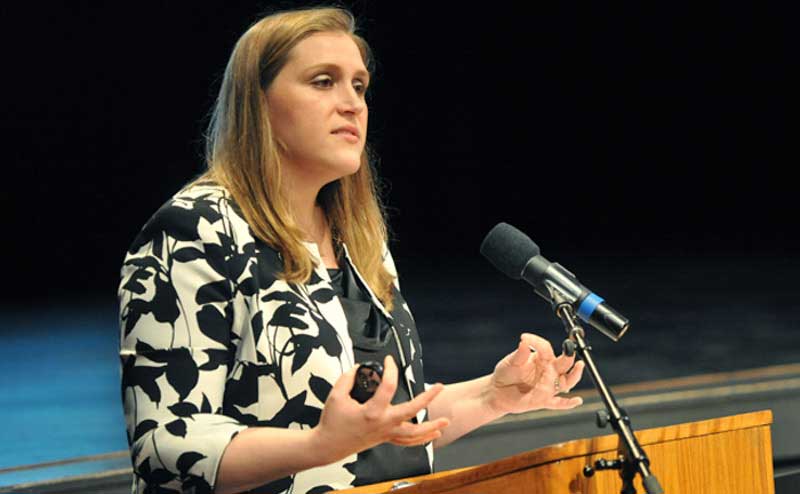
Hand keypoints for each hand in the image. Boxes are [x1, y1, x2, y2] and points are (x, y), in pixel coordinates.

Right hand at [311, 355, 449, 463]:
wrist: (328, 445)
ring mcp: (385, 434)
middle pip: (411, 411)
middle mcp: (383, 424)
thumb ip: (348, 378)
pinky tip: (432, 435)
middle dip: (427, 399)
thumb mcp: (336, 395)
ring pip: (414, 433)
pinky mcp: (384, 439)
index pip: (388, 387)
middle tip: (439, 387)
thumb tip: (359, 368)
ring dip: (431, 427)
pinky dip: (421, 439)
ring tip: (445, 421)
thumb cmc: (332, 421)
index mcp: (371, 412)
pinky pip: (406, 442)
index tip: (389, 360)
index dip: (390, 369)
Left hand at [488, 333, 584, 414]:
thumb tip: (524, 341)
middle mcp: (548, 371)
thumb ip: (519, 354)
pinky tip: (577, 401)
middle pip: (564, 363)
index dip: (537, 342)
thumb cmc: (506, 374)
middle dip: (568, 356)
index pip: (546, 348)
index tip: (524, 337)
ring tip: (579, 365)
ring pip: (566, 381)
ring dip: (574, 375)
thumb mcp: (511, 362)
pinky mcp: (544, 400)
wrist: (498, 391)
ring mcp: (548, 386)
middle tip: (568, 348)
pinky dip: (569, 403)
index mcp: (541, 359)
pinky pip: (559, 403)